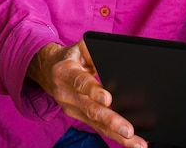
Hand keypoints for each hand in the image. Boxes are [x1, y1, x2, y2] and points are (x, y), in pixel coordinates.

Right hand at [27, 40, 146, 147]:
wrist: (48, 70)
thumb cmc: (72, 57)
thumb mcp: (81, 47)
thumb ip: (95, 51)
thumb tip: (114, 59)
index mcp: (66, 73)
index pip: (80, 83)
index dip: (94, 91)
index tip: (108, 99)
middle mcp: (66, 94)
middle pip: (90, 109)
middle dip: (110, 120)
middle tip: (129, 130)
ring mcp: (71, 109)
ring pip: (95, 124)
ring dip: (116, 135)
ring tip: (137, 143)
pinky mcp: (78, 117)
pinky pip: (97, 128)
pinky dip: (114, 136)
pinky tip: (130, 141)